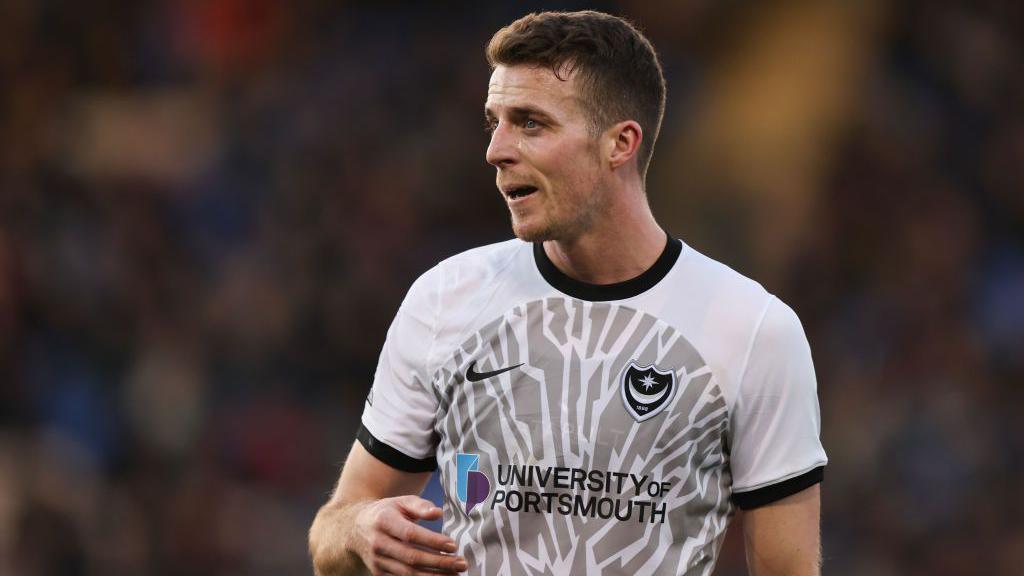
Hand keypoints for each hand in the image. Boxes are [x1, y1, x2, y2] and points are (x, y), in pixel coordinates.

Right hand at [349, 495, 467, 574]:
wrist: (355, 529)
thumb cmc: (385, 513)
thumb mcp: (400, 502)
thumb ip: (420, 505)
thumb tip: (437, 513)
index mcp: (384, 521)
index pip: (410, 534)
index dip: (432, 541)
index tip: (453, 545)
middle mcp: (378, 543)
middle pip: (412, 557)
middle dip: (439, 563)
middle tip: (461, 564)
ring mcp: (377, 561)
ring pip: (408, 573)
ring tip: (455, 575)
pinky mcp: (379, 573)